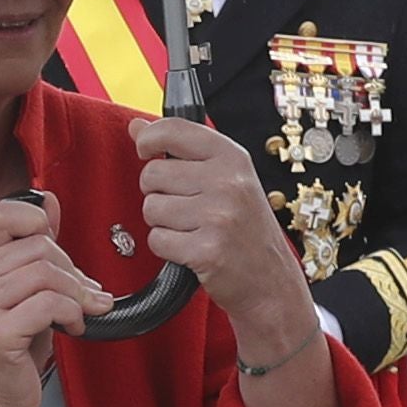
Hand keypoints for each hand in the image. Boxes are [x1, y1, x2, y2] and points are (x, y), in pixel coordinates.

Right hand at [0, 192, 102, 406]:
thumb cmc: (12, 342)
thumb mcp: (23, 287)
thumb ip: (34, 245)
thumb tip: (50, 199)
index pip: (3, 213)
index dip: (38, 221)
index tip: (55, 246)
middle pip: (40, 246)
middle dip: (72, 271)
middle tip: (82, 295)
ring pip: (47, 274)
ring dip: (76, 296)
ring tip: (78, 314)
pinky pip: (50, 305)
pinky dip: (73, 315)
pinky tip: (71, 329)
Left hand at [125, 111, 307, 343]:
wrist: (271, 280)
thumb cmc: (245, 229)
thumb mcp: (225, 178)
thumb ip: (181, 149)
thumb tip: (136, 126)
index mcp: (233, 158)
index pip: (174, 129)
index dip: (148, 138)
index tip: (145, 149)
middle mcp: (228, 183)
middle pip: (152, 174)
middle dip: (158, 193)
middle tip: (185, 208)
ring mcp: (219, 217)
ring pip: (151, 208)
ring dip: (162, 224)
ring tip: (192, 230)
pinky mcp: (207, 250)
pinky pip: (157, 240)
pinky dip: (167, 248)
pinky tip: (191, 249)